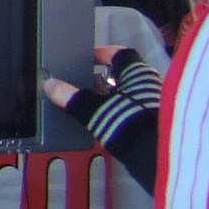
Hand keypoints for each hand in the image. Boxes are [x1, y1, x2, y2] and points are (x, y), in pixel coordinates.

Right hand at [46, 50, 161, 189]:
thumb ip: (71, 98)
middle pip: (123, 75)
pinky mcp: (156, 121)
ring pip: (129, 93)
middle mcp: (149, 83)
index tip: (87, 58)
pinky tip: (107, 123)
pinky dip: (120, 113)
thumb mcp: (94, 110)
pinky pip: (134, 110)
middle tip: (83, 85)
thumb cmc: (129, 123)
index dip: (102, 54)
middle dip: (103, 80)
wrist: (158, 154)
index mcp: (137, 72)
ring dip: (111, 98)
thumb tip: (51, 86)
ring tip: (91, 107)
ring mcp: (155, 103)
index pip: (120, 53)